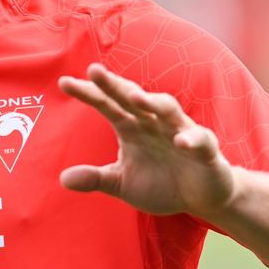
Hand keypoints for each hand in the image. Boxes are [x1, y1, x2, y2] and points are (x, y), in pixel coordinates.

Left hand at [58, 63, 236, 216]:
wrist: (201, 198)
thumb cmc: (161, 184)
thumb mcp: (122, 184)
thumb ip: (96, 179)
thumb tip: (63, 179)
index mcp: (133, 127)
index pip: (107, 105)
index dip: (88, 93)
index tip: (63, 82)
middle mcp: (155, 124)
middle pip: (133, 98)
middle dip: (115, 85)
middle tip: (93, 70)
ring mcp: (181, 133)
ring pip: (167, 110)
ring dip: (152, 102)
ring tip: (134, 97)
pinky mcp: (206, 151)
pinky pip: (200, 141)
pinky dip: (191, 139)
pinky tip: (180, 141)